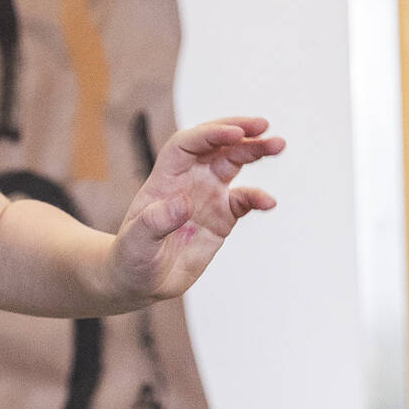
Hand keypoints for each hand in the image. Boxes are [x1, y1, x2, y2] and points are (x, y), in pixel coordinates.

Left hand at [109, 116, 281, 302]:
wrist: (139, 281)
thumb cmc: (130, 257)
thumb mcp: (136, 242)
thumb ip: (156, 222)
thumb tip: (184, 202)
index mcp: (164, 180)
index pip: (187, 145)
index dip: (209, 134)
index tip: (234, 133)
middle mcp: (187, 182)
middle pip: (215, 147)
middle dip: (239, 133)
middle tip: (264, 127)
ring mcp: (206, 198)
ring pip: (233, 164)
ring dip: (254, 152)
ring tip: (278, 145)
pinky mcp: (222, 218)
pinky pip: (244, 200)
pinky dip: (258, 197)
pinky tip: (268, 202)